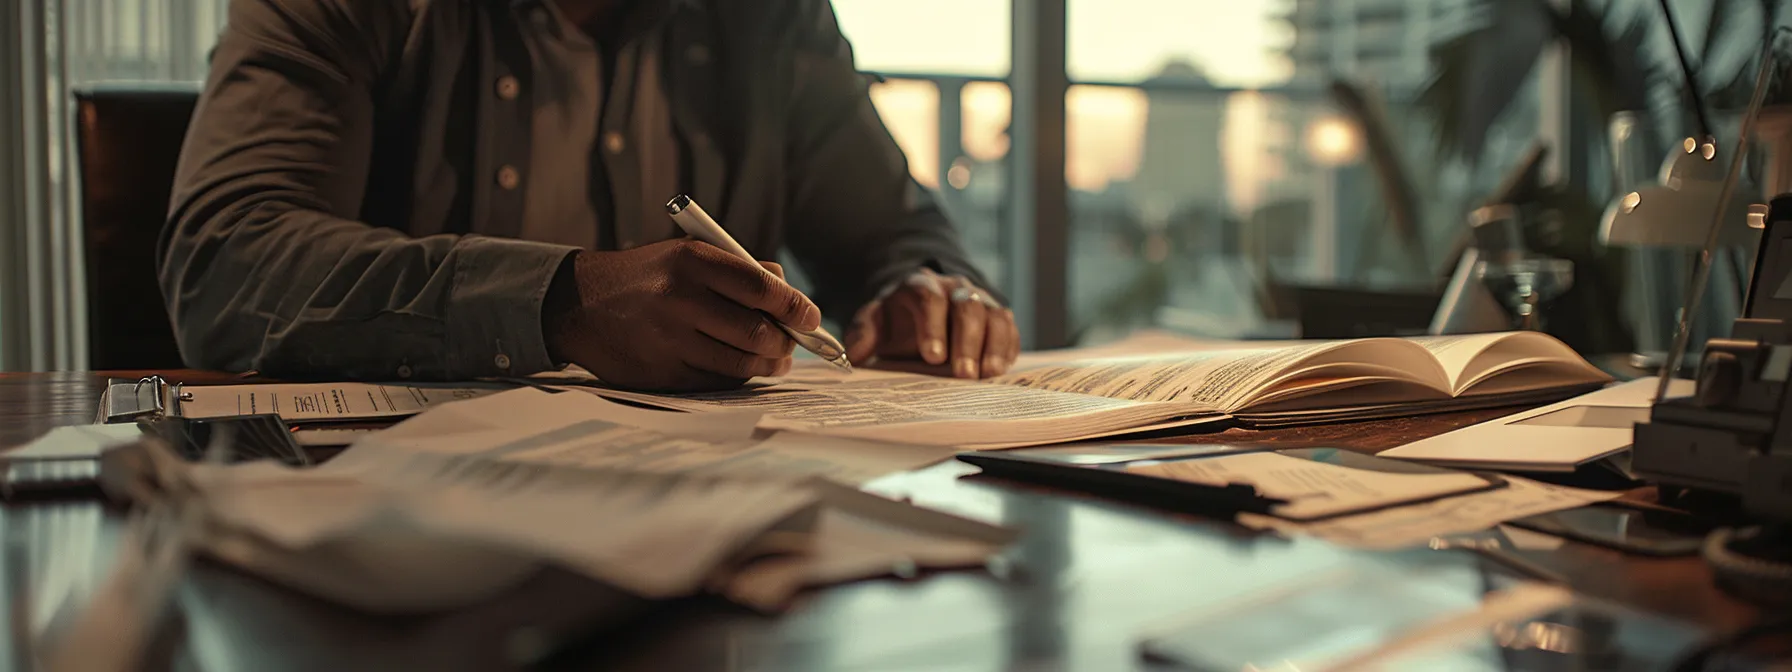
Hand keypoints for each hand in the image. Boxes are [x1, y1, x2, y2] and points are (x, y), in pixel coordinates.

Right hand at [542, 240, 817, 391]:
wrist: (577, 304)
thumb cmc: (645, 277)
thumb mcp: (684, 255)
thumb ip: (736, 268)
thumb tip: (787, 289)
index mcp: (691, 262)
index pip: (760, 287)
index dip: (794, 306)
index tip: (810, 317)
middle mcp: (680, 300)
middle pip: (756, 331)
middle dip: (785, 342)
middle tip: (793, 344)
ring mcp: (670, 340)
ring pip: (741, 362)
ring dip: (768, 365)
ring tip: (776, 360)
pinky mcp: (661, 373)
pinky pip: (716, 381)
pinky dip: (737, 377)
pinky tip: (741, 368)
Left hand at [843, 268, 1018, 378]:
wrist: (921, 313)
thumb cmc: (897, 322)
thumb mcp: (874, 324)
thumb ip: (863, 334)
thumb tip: (855, 355)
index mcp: (921, 285)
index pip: (929, 298)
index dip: (932, 326)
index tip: (932, 357)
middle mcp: (955, 288)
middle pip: (968, 306)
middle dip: (967, 340)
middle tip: (963, 374)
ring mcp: (981, 300)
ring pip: (994, 315)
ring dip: (993, 345)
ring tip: (988, 374)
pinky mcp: (998, 319)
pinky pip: (1009, 329)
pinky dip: (1007, 349)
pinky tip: (1000, 370)